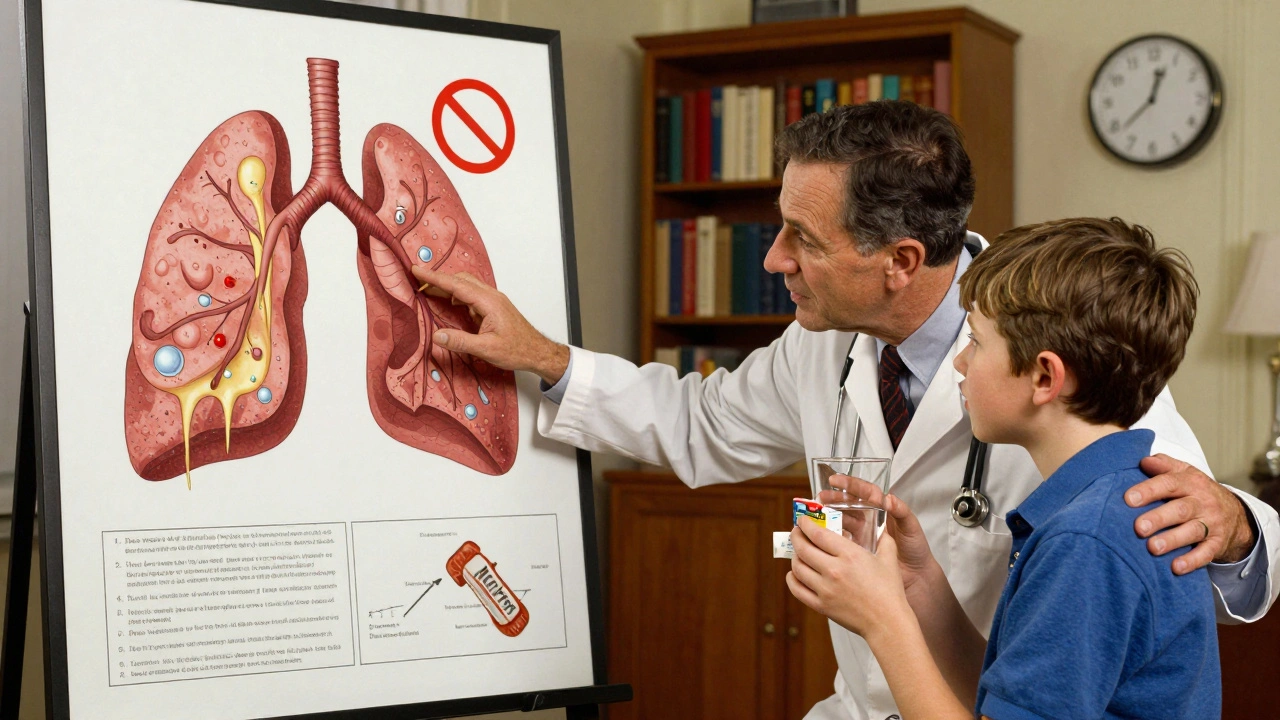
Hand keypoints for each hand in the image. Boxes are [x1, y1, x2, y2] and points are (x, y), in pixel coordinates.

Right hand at [411, 267, 569, 385]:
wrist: (537, 351)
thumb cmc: (518, 350)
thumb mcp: (487, 349)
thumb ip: (461, 342)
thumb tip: (437, 336)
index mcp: (488, 302)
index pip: (456, 285)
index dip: (434, 277)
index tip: (416, 270)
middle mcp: (491, 296)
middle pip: (460, 280)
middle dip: (438, 279)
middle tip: (417, 282)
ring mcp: (492, 300)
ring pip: (466, 286)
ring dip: (447, 286)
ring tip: (427, 291)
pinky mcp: (493, 307)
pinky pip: (471, 295)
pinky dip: (456, 295)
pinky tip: (449, 303)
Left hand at [787, 520, 911, 641]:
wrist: (887, 622)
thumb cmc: (890, 591)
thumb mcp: (889, 559)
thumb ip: (884, 540)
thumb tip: (882, 527)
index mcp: (850, 555)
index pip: (817, 534)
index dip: (806, 524)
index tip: (802, 520)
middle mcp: (834, 570)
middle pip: (803, 549)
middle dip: (796, 537)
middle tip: (796, 533)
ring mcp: (825, 589)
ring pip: (797, 568)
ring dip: (794, 557)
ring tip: (798, 552)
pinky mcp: (821, 606)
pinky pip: (797, 590)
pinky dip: (792, 579)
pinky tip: (795, 574)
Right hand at [818, 477, 939, 599]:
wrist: (916, 575)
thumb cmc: (915, 548)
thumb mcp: (911, 527)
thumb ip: (901, 511)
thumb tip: (889, 499)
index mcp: (882, 508)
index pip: (864, 491)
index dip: (849, 484)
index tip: (835, 480)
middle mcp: (870, 518)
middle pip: (849, 503)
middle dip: (833, 498)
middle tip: (820, 498)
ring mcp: (862, 532)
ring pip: (842, 519)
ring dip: (829, 516)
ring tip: (818, 514)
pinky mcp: (857, 547)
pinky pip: (841, 539)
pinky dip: (831, 536)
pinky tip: (822, 535)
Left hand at [1128, 454, 1255, 572]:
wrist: (1235, 514)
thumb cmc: (1196, 492)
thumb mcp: (1184, 473)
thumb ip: (1164, 465)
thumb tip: (1143, 461)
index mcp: (1191, 483)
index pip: (1169, 483)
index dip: (1149, 490)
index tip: (1128, 499)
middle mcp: (1202, 502)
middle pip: (1180, 509)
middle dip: (1159, 518)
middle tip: (1138, 527)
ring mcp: (1212, 524)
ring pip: (1192, 532)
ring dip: (1172, 540)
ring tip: (1152, 547)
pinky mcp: (1217, 544)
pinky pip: (1206, 554)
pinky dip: (1192, 561)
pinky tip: (1175, 567)